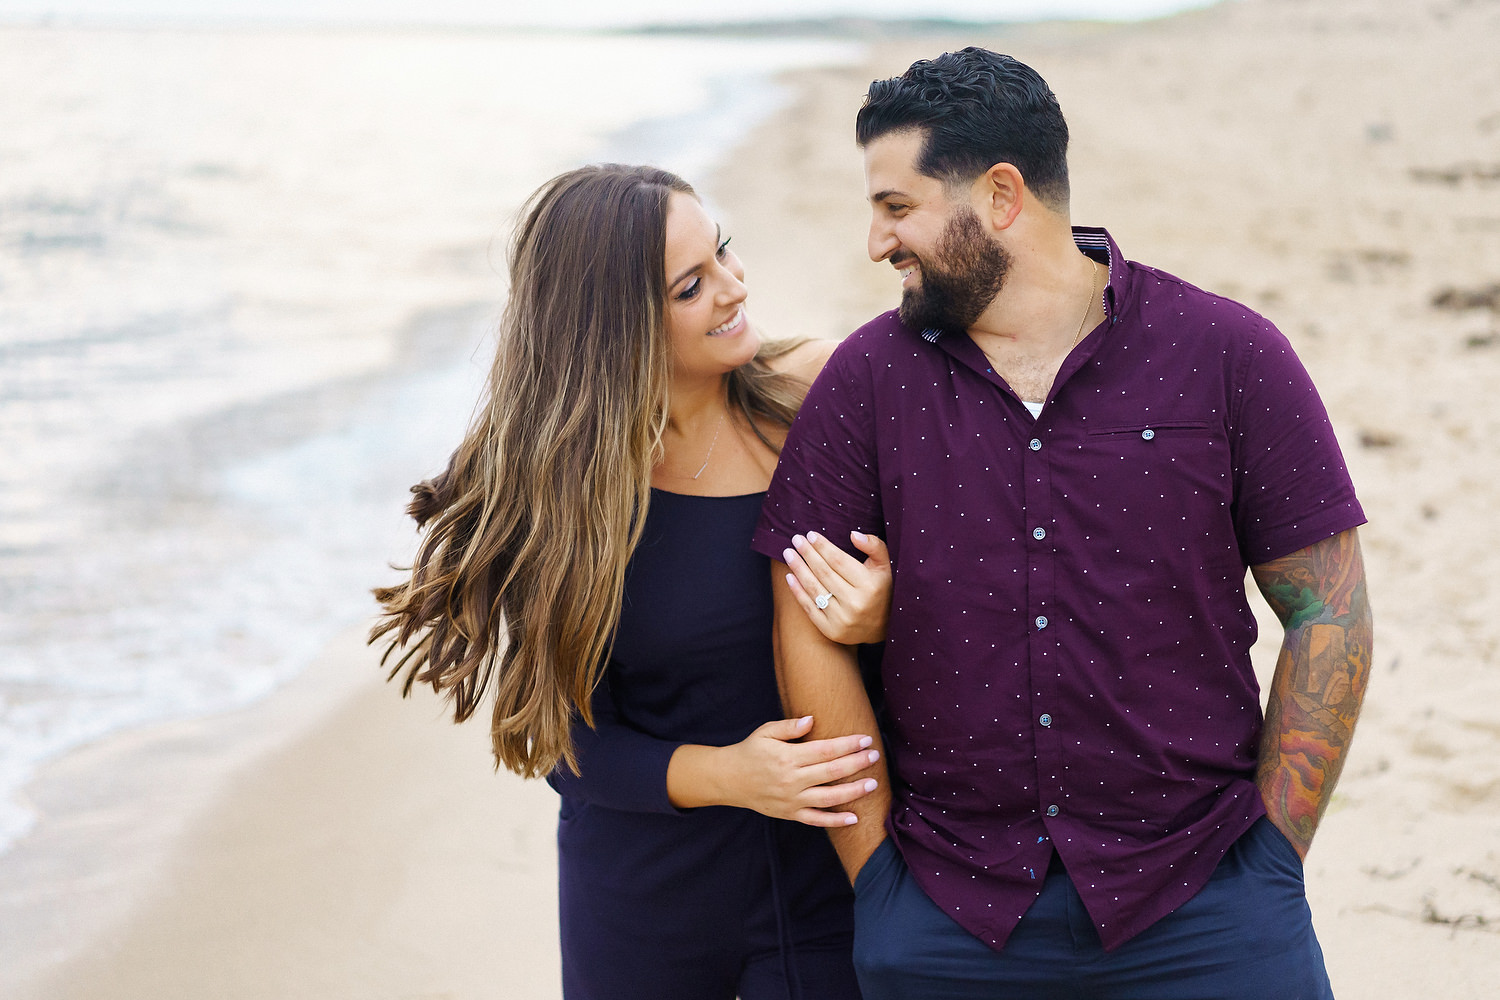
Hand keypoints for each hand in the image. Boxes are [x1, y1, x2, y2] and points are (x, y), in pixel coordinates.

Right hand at [716, 716, 880, 827]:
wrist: (729, 779)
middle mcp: (792, 779)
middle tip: (875, 756)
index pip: (825, 750)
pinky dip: (836, 821)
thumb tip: (812, 720)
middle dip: (857, 763)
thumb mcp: (765, 732)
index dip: (848, 745)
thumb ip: (789, 726)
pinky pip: (817, 820)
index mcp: (788, 757)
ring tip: (872, 784)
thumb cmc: (751, 751)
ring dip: (853, 791)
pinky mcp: (790, 813)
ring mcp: (792, 799)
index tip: (865, 739)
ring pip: (829, 797)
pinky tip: (854, 818)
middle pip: (832, 771)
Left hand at [782, 531, 891, 644]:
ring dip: (798, 569)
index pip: (839, 561)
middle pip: (824, 573)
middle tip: (796, 539)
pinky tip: (789, 576)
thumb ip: (874, 546)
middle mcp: (855, 603)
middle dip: (807, 554)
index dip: (823, 547)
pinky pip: (809, 608)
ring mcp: (842, 619)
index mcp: (869, 585)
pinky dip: (797, 591)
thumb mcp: (885, 567)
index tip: (810, 534)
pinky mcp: (831, 630)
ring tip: (788, 554)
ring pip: (814, 588)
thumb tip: (853, 534)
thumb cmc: (880, 590)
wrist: (881, 628)